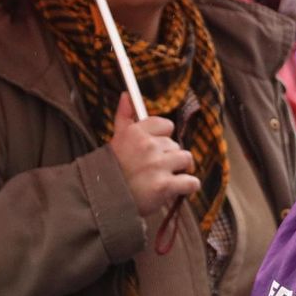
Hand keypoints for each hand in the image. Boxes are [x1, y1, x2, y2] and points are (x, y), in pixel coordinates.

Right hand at [108, 94, 199, 217]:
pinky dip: (188, 187)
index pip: (166, 125)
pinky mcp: (164, 186)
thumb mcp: (116, 139)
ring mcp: (157, 166)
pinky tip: (176, 189)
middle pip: (176, 145)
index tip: (153, 149)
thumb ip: (124, 116)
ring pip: (186, 160)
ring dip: (179, 170)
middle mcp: (148, 146)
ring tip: (165, 178)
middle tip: (153, 170)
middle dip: (168, 157)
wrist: (104, 201)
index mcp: (136, 133)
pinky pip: (191, 182)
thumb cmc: (112, 170)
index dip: (162, 138)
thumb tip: (126, 94)